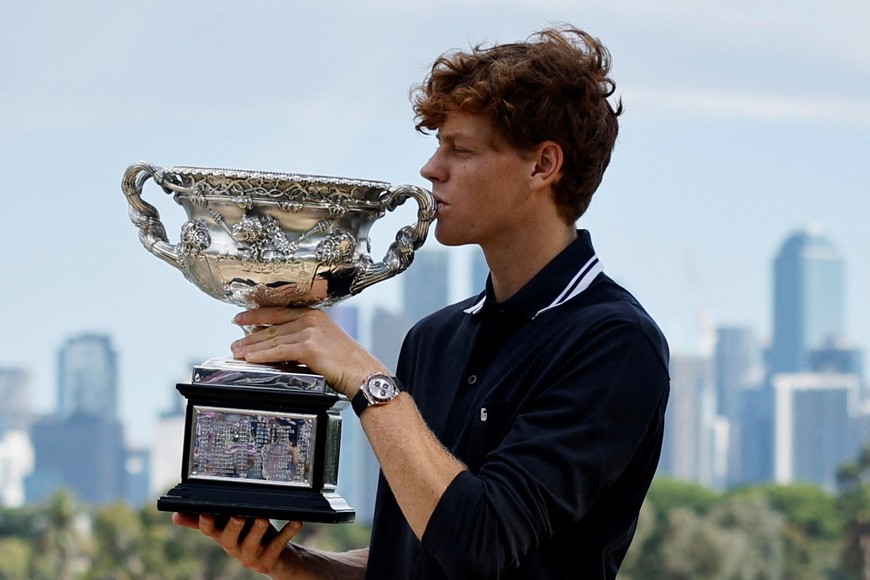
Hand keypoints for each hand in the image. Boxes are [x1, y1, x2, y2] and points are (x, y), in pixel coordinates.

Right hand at [172, 513, 304, 577]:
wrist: (278, 559)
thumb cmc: (251, 535)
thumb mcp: (229, 526)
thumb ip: (205, 520)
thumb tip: (175, 514)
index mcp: (223, 537)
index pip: (210, 530)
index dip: (206, 522)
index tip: (206, 512)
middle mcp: (235, 548)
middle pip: (229, 538)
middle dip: (233, 526)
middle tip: (239, 514)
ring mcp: (252, 556)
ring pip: (253, 543)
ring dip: (259, 530)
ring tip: (264, 518)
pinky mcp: (270, 560)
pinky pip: (279, 545)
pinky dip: (288, 532)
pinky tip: (296, 521)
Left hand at [230, 307, 388, 395]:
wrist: (363, 373)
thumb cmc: (346, 363)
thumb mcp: (324, 342)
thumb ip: (302, 338)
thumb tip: (278, 341)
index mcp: (314, 315)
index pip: (278, 311)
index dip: (256, 314)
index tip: (240, 318)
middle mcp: (311, 319)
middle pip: (272, 326)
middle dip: (250, 335)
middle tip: (235, 343)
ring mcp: (309, 331)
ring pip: (272, 339)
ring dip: (252, 347)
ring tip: (238, 353)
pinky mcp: (308, 347)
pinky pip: (278, 351)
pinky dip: (261, 355)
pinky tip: (251, 358)